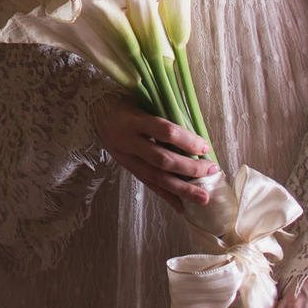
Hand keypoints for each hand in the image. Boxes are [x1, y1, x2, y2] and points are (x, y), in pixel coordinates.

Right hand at [91, 93, 217, 206]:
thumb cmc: (126, 103)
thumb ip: (164, 114)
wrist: (95, 113)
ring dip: (182, 189)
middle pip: (162, 159)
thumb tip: (196, 132)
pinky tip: (182, 206)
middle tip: (211, 171)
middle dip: (189, 168)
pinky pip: (149, 185)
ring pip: (156, 178)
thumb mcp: (142, 100)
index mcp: (133, 120)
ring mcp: (127, 158)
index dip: (187, 140)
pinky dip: (167, 197)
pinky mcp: (128, 169)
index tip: (205, 146)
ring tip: (203, 198)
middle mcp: (128, 141)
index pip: (164, 131)